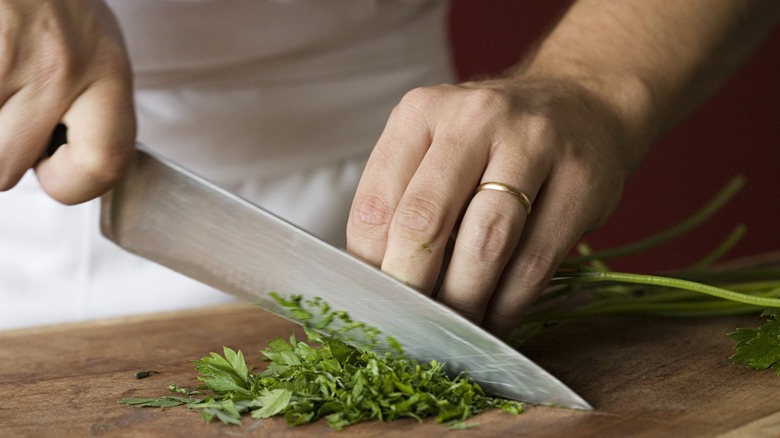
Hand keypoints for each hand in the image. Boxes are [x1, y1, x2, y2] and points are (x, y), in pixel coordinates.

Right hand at [0, 0, 134, 203]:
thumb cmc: (50, 2)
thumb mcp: (93, 48)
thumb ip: (91, 110)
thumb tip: (63, 170)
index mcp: (105, 69)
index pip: (105, 163)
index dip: (73, 186)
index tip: (53, 174)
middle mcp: (57, 65)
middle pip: (4, 170)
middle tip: (5, 114)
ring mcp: (3, 56)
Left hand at [347, 77, 645, 336]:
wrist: (581, 104)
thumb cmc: (492, 140)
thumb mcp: (436, 145)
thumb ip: (403, 199)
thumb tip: (377, 281)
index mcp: (421, 111)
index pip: (376, 203)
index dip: (369, 266)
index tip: (375, 303)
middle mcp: (475, 118)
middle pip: (426, 220)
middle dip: (412, 288)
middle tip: (408, 328)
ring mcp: (534, 145)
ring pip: (485, 245)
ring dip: (463, 303)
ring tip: (452, 332)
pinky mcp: (581, 182)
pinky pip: (535, 262)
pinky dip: (508, 305)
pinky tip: (494, 322)